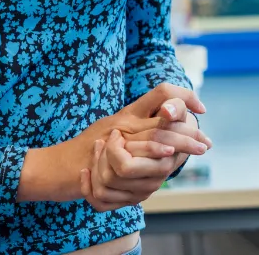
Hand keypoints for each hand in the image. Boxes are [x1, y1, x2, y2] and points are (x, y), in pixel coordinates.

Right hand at [17, 83, 206, 203]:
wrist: (52, 167)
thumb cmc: (87, 150)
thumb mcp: (117, 133)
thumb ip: (144, 130)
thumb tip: (175, 131)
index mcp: (129, 113)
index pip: (162, 92)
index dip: (184, 97)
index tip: (201, 109)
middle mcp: (123, 120)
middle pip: (164, 117)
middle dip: (190, 130)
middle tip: (206, 142)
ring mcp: (112, 137)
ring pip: (154, 134)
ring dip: (179, 143)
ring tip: (196, 149)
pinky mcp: (103, 156)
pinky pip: (134, 155)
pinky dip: (152, 156)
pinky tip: (166, 160)